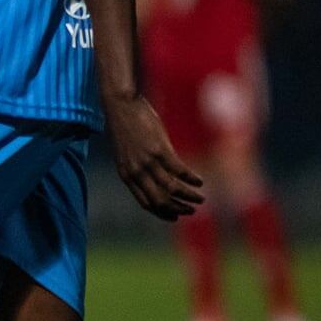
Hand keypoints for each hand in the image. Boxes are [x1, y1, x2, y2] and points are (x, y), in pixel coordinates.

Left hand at [106, 94, 203, 220]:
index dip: (162, 212)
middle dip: (177, 208)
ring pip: (171, 188)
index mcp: (126, 175)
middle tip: (191, 210)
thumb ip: (136, 167)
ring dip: (188, 196)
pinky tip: (200, 181)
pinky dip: (191, 179)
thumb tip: (152, 177)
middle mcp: (136, 172)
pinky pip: (179, 171)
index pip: (145, 203)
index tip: (175, 216)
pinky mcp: (159, 150)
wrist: (120, 104)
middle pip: (159, 201)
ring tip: (200, 198)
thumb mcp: (126, 152)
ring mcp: (147, 162)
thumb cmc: (124, 125)